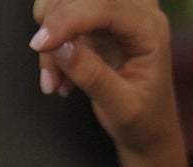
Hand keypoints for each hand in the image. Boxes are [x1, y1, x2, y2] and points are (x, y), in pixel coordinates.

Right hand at [28, 0, 179, 163]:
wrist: (148, 127)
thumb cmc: (143, 120)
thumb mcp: (122, 108)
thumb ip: (93, 77)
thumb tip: (60, 47)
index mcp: (149, 28)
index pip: (104, 4)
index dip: (68, 19)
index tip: (42, 44)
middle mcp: (134, 10)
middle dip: (56, 24)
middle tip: (51, 72)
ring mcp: (113, 10)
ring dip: (49, 33)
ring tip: (55, 79)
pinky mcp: (95, 16)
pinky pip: (60, 12)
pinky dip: (51, 38)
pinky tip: (59, 72)